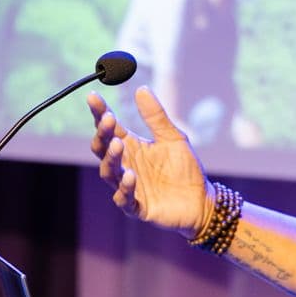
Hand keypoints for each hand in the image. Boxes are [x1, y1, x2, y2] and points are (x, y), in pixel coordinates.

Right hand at [88, 88, 211, 236]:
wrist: (202, 200)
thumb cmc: (185, 168)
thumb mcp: (173, 137)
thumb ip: (156, 117)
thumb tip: (141, 89)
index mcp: (132, 147)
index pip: (110, 128)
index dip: (100, 113)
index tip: (93, 96)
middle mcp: (125, 165)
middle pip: (103, 148)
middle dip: (102, 134)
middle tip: (108, 119)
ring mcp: (129, 187)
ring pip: (109, 172)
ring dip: (111, 157)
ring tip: (118, 143)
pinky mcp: (138, 207)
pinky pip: (125, 198)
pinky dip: (125, 187)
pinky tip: (130, 175)